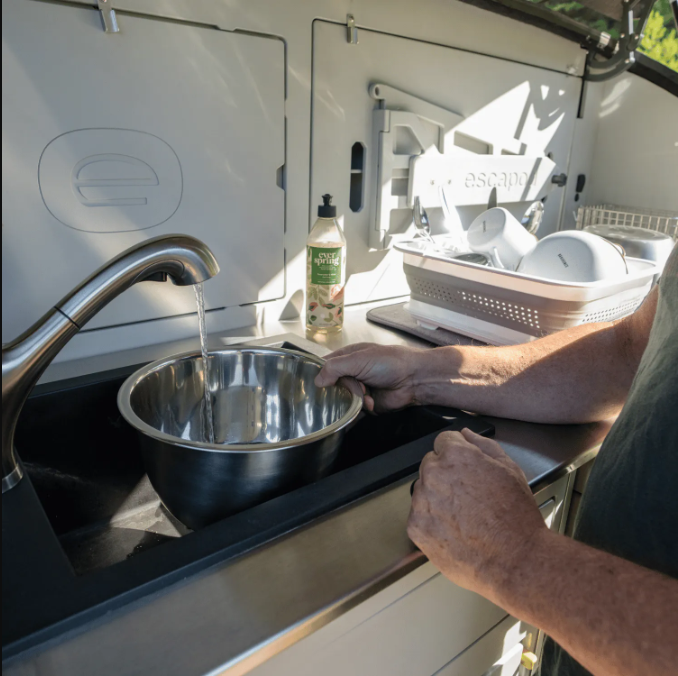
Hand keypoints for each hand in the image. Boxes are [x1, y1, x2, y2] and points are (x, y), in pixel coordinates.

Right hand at [315, 343, 427, 412]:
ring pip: (341, 401)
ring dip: (351, 400)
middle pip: (331, 386)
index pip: (324, 366)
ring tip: (366, 396)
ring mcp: (357, 390)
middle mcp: (350, 374)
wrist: (414, 380)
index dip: (318, 374)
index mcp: (347, 358)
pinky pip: (352, 413)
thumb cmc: (388, 362)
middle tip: (354, 388)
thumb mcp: (359, 359)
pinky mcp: (365, 406)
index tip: (311, 385)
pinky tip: (367, 406)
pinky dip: (356, 412)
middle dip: (339, 390)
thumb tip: (317, 381)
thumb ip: (335, 368)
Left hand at [407, 428, 546, 601]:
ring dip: (436, 498)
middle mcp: (433, 474)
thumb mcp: (509, 469)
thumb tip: (465, 435)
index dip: (457, 454)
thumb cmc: (515, 516)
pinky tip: (454, 531)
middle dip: (446, 476)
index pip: (443, 441)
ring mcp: (421, 501)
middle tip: (469, 497)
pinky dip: (431, 522)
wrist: (514, 559)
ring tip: (463, 517)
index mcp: (455, 455)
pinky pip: (418, 516)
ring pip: (423, 491)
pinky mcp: (415, 527)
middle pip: (431, 465)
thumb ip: (483, 446)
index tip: (466, 469)